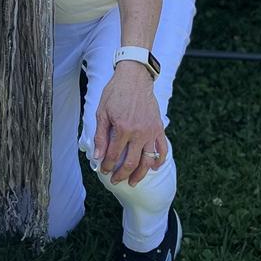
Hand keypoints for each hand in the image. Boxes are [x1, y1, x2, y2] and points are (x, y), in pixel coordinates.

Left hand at [94, 63, 166, 186]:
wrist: (134, 78)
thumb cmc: (115, 92)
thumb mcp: (102, 112)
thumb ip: (100, 136)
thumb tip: (98, 157)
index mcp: (122, 128)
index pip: (114, 155)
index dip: (108, 166)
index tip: (104, 171)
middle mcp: (138, 133)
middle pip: (131, 163)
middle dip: (122, 175)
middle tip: (116, 181)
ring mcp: (151, 132)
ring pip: (147, 161)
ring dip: (140, 175)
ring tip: (133, 182)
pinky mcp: (159, 128)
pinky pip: (162, 150)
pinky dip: (158, 161)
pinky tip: (153, 168)